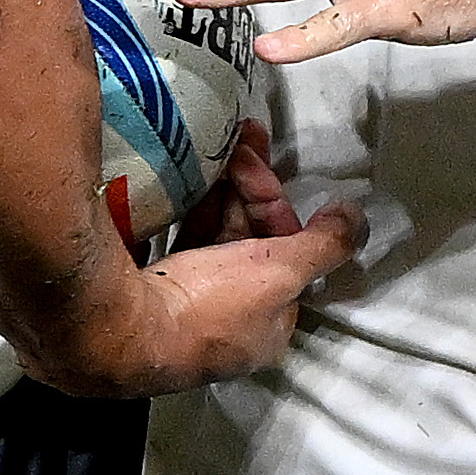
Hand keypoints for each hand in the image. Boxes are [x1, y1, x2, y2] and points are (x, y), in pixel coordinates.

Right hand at [116, 145, 358, 383]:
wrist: (118, 328)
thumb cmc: (209, 305)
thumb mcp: (282, 273)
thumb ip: (324, 245)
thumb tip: (357, 217)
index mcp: (267, 323)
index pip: (284, 253)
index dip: (274, 203)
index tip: (255, 163)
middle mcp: (229, 319)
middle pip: (247, 242)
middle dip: (244, 190)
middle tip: (233, 146)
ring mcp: (185, 306)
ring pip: (210, 238)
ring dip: (214, 193)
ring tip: (206, 150)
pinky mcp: (147, 292)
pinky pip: (174, 242)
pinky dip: (181, 211)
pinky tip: (174, 182)